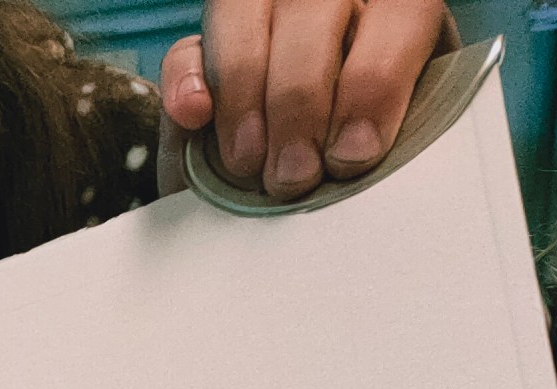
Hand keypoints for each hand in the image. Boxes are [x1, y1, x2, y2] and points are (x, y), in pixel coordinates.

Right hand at [158, 0, 458, 201]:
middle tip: (294, 175)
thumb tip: (355, 152)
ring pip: (243, 17)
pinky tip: (196, 117)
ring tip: (248, 164)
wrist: (309, 170)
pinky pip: (185, 50)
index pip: (400, 11)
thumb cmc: (361, 150)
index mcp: (397, 8)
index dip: (374, 83)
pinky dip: (186, 83)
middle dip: (298, 102)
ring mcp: (261, 13)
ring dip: (242, 98)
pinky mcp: (202, 50)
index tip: (351, 155)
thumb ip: (385, 129)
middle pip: (311, 12)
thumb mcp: (395, 134)